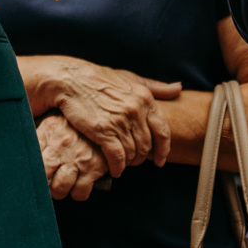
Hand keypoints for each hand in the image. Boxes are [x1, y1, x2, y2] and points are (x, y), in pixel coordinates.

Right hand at [35, 54, 177, 174]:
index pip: (163, 131)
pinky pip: (117, 157)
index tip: (160, 159)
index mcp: (145, 98)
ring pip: (133, 153)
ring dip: (128, 163)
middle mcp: (136, 110)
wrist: (69, 79)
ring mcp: (120, 121)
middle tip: (134, 161)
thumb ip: (155, 86)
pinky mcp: (103, 131)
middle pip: (147, 145)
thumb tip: (178, 88)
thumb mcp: (130, 78)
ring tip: (122, 164)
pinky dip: (117, 167)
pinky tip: (114, 169)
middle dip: (141, 157)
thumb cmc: (99, 79)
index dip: (163, 149)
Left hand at [37, 112, 110, 200]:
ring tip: (61, 185)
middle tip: (47, 182)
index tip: (31, 174)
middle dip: (43, 184)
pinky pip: (80, 192)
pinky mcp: (94, 167)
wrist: (106, 114)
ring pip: (60, 189)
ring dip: (59, 191)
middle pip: (43, 177)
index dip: (29, 171)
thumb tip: (21, 144)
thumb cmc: (74, 122)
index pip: (31, 157)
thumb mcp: (52, 120)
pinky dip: (77, 193)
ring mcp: (78, 157)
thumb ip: (38, 133)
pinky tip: (77, 185)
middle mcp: (61, 145)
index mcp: (48, 131)